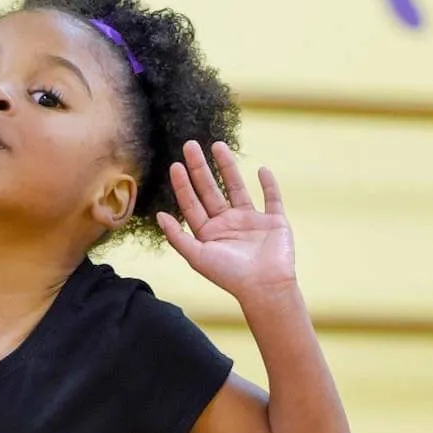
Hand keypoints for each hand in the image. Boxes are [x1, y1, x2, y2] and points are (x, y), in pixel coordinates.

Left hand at [157, 141, 295, 301]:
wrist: (265, 287)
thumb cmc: (229, 276)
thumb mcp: (197, 257)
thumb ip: (177, 237)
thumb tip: (159, 215)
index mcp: (209, 233)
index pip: (192, 204)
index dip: (183, 185)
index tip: (175, 165)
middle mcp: (228, 224)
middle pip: (210, 190)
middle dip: (200, 168)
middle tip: (189, 144)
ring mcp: (251, 221)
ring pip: (237, 188)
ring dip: (228, 167)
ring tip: (218, 145)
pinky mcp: (274, 222)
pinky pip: (272, 198)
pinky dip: (269, 184)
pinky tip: (261, 169)